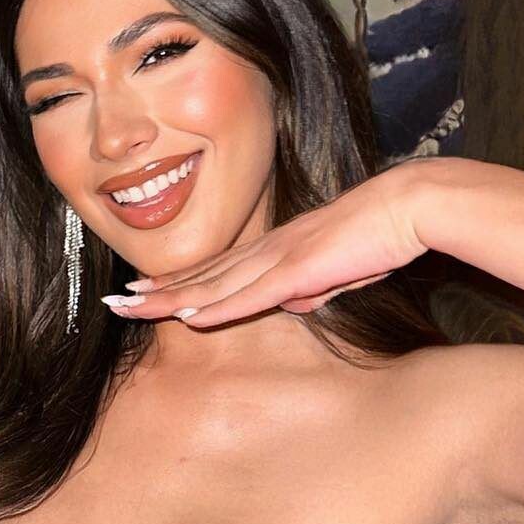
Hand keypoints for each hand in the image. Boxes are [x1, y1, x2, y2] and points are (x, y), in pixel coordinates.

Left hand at [104, 167, 424, 326]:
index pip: (214, 270)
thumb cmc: (378, 238)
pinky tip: (186, 315)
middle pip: (201, 276)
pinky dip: (216, 306)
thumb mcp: (338, 274)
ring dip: (169, 299)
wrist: (407, 208)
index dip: (176, 282)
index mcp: (274, 249)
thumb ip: (312, 288)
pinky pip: (249, 293)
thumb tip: (293, 304)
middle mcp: (267, 250)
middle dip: (155, 290)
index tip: (143, 290)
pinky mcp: (298, 269)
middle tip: (115, 300)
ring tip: (130, 307)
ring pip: (212, 284)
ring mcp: (279, 257)